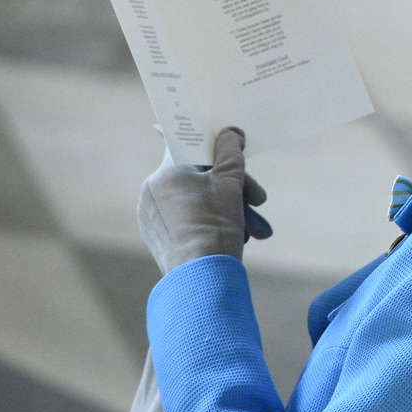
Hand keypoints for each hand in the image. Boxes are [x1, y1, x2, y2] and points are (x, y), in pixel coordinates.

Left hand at [137, 128, 271, 274]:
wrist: (201, 279)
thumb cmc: (216, 225)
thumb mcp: (231, 181)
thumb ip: (230, 149)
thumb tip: (229, 132)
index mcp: (166, 172)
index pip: (187, 144)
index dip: (211, 141)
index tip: (227, 140)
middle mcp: (152, 191)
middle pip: (200, 178)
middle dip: (235, 190)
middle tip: (260, 202)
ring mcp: (152, 216)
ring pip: (198, 201)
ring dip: (229, 210)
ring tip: (256, 232)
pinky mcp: (158, 237)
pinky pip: (188, 220)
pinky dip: (211, 223)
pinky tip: (237, 237)